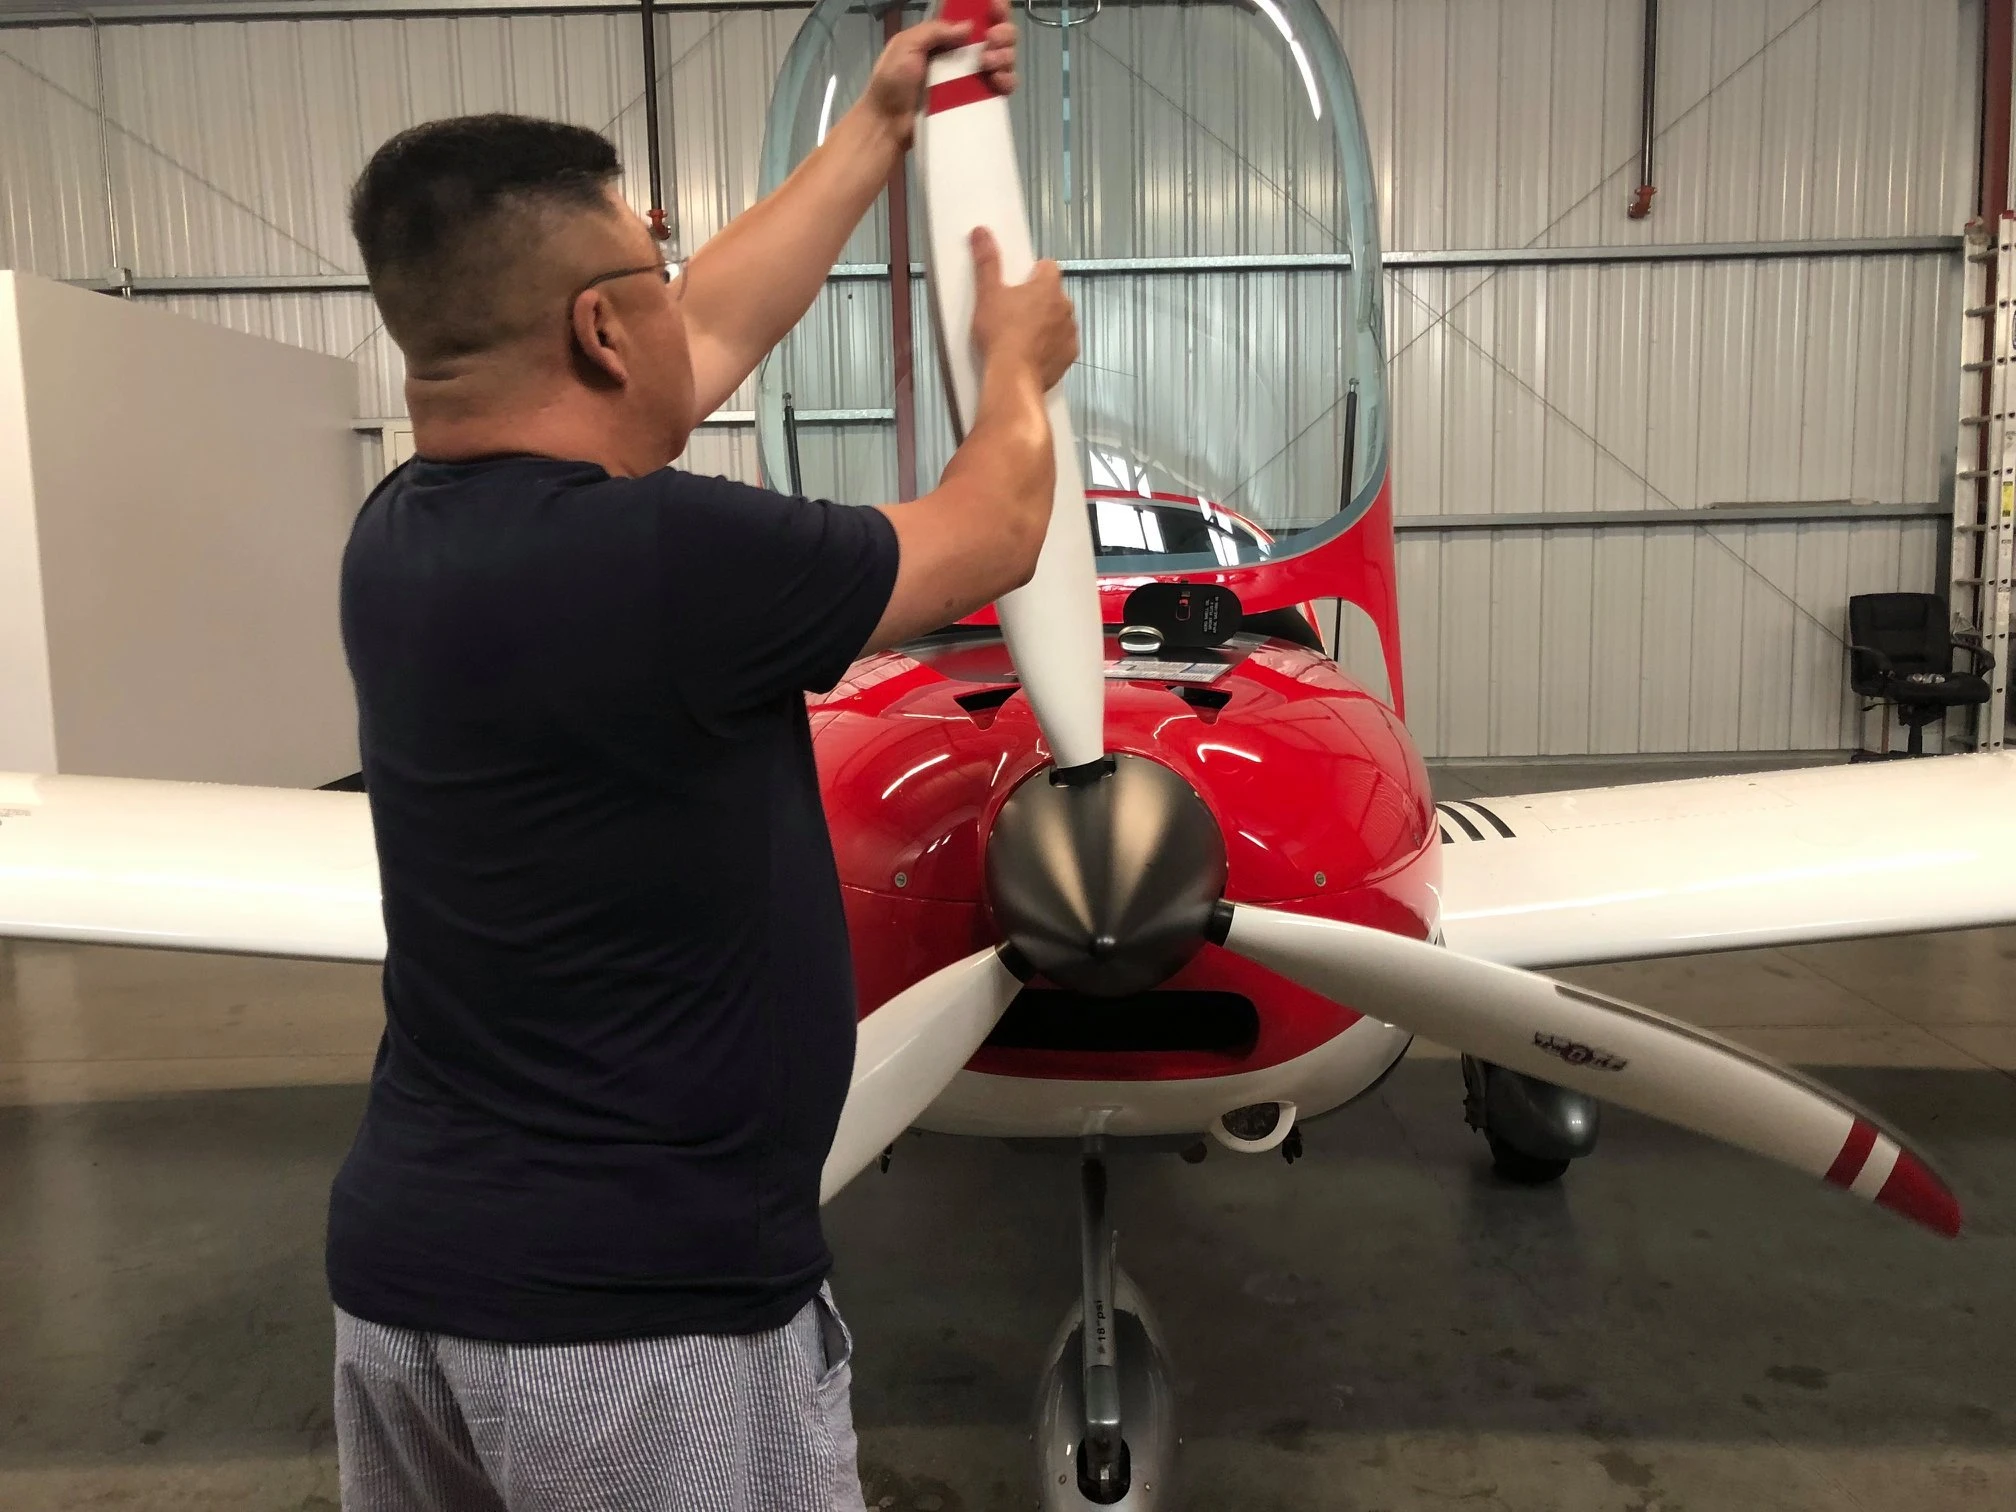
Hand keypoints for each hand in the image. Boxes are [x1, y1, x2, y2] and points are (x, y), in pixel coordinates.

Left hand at [863, 0, 1018, 148]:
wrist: (890, 123)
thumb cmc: (892, 82)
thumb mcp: (906, 45)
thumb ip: (934, 31)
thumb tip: (969, 27)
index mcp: (946, 36)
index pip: (976, 16)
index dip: (992, 8)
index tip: (995, 9)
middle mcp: (963, 53)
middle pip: (998, 34)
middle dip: (1004, 32)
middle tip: (991, 40)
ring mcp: (973, 78)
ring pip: (1005, 58)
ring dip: (1005, 55)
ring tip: (988, 63)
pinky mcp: (978, 101)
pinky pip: (1003, 87)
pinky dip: (1008, 81)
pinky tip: (999, 81)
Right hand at [969, 227, 1076, 391]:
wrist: (1012, 378)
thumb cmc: (1001, 336)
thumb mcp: (987, 294)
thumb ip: (987, 261)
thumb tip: (982, 234)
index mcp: (1048, 286)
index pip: (1048, 266)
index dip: (1032, 273)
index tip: (1018, 283)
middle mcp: (1065, 307)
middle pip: (1053, 295)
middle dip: (1038, 301)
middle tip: (1013, 313)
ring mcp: (1069, 333)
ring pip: (1059, 320)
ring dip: (1045, 324)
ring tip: (1020, 336)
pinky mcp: (1068, 356)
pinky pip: (1061, 345)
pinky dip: (1049, 348)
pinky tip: (1030, 353)